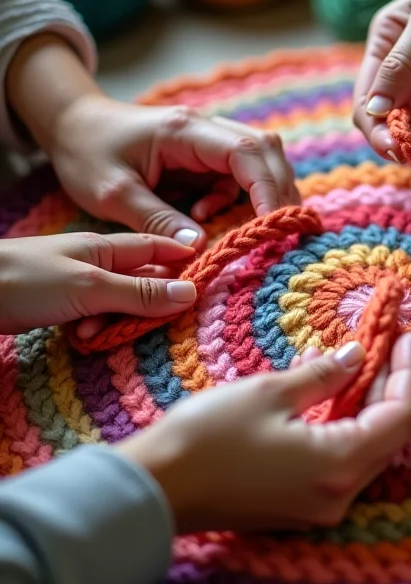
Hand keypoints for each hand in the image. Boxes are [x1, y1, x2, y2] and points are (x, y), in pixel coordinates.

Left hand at [0, 232, 195, 334]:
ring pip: (118, 301)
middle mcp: (96, 261)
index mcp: (106, 246)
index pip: (159, 247)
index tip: (214, 273)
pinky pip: (93, 315)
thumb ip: (139, 291)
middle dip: (155, 299)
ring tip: (105, 333)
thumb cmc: (24, 279)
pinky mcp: (59, 303)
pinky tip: (85, 338)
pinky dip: (95, 328)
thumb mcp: (90, 286)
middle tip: (169, 321)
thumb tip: (191, 292)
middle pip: (142, 278)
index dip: (185, 259)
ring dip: (120, 320)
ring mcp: (76, 282)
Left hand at [7, 35, 300, 250]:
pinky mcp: (206, 155)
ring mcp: (208, 140)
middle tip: (280, 229)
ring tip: (252, 227)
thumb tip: (199, 246)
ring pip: (260, 161)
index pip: (246, 151)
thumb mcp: (112, 193)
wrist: (71, 125)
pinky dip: (237, 199)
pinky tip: (207, 217)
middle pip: (265, 151)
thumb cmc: (87, 153)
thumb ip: (156, 219)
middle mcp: (205, 129)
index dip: (268, 187)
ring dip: (264, 194)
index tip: (274, 224)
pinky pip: (238, 176)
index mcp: (185, 130)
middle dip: (279, 191)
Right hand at [117, 334, 410, 532]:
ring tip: (369, 356)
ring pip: (368, 446)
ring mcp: (320, 504)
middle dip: (395, 383)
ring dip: (371, 401)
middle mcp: (339, 493)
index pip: (401, 415)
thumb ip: (324, 374)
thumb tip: (358, 355)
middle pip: (390, 433)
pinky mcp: (301, 502)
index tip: (410, 335)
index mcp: (339, 464)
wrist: (156, 487)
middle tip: (393, 340)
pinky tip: (336, 388)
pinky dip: (347, 421)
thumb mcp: (271, 392)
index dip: (410, 371)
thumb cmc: (208, 437)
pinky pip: (342, 458)